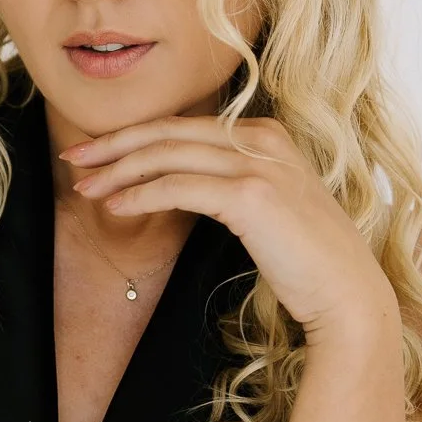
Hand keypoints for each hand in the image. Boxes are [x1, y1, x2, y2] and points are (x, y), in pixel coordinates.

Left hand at [61, 113, 395, 338]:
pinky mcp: (251, 195)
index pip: (183, 127)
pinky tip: (116, 207)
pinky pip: (178, 187)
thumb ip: (229, 185)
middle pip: (168, 132)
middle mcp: (262, 139)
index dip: (133, 136)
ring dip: (118, 171)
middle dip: (114, 145)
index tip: (95, 151)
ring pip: (168, 155)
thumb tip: (173, 184)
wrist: (347, 294)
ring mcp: (258, 163)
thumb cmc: (306, 261)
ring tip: (85, 187)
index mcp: (265, 134)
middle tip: (74, 158)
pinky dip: (141, 195)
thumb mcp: (268, 208)